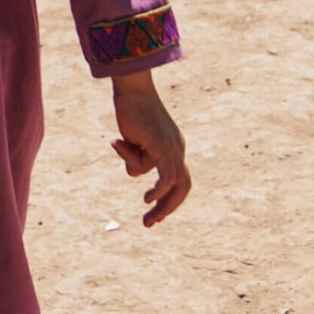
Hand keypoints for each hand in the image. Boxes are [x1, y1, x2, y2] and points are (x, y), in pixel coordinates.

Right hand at [110, 71, 190, 226]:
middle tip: (150, 224)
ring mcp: (173, 147)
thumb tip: (131, 167)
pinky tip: (147, 199)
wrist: (132, 90)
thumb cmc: (130, 108)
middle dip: (168, 208)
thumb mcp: (131, 138)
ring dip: (161, 204)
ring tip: (147, 218)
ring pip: (173, 184)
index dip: (167, 198)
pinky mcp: (163, 146)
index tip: (150, 210)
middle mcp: (177, 148)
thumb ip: (134, 154)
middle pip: (183, 186)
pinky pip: (167, 176)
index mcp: (173, 146)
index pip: (178, 179)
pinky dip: (160, 190)